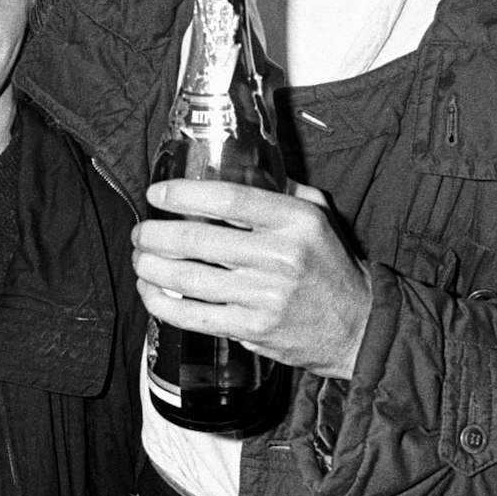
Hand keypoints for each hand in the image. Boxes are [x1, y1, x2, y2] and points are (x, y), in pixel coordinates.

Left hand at [133, 178, 371, 379]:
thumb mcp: (319, 215)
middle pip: (198, 238)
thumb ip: (283, 189)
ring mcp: (264, 296)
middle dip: (155, 234)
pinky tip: (150, 291)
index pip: (229, 198)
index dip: (184, 193)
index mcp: (294, 221)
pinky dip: (162, 304)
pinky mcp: (252, 328)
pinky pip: (194, 316)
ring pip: (189, 278)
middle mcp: (278, 256)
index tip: (157, 193)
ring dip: (151, 268)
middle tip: (141, 231)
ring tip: (139, 259)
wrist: (357, 327)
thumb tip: (240, 167)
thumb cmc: (330, 265)